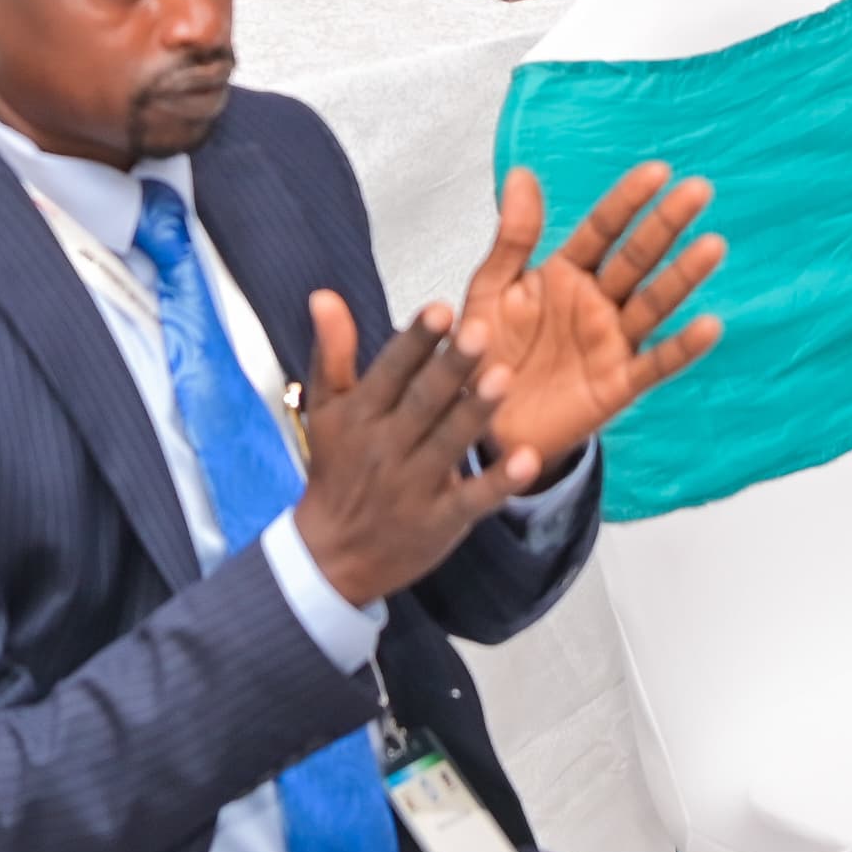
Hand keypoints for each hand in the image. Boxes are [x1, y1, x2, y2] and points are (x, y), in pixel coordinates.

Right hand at [289, 294, 522, 608]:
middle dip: (450, 367)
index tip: (439, 311)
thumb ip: (332, 351)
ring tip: (502, 377)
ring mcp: (415, 486)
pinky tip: (527, 458)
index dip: (415, 342)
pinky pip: (473, 499)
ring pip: (449, 444)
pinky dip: (499, 481)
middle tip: (479, 330)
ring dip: (476, 412)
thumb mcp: (325, 409)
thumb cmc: (336, 469)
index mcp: (360, 414)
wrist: (331, 556)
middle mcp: (386, 447)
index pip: (390, 372)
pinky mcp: (440, 520)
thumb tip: (324, 295)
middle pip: (423, 403)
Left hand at [452, 162, 725, 477]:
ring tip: (712, 245)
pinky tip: (709, 325)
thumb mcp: (490, 290)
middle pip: (636, 259)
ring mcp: (610, 343)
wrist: (480, 422)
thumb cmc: (484, 351)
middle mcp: (595, 303)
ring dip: (683, 276)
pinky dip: (682, 347)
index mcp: (564, 274)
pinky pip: (654, 364)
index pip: (602, 229)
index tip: (658, 170)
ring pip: (653, 304)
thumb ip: (512, 238)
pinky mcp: (616, 386)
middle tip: (699, 191)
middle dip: (666, 225)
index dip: (628, 200)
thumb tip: (521, 173)